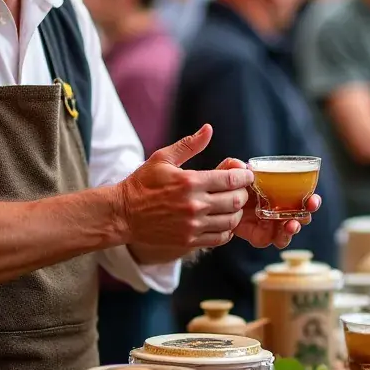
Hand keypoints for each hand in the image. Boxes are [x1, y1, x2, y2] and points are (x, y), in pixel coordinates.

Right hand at [118, 125, 252, 257]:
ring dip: (237, 212)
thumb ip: (189, 145)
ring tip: (233, 205)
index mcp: (189, 181)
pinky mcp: (189, 240)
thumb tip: (208, 129)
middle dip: (243, 193)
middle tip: (241, 189)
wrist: (123, 214)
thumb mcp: (162, 158)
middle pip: (235, 201)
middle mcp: (194, 205)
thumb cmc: (142, 184)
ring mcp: (192, 225)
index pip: (230, 180)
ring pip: (230, 221)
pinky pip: (219, 238)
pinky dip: (227, 230)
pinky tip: (223, 221)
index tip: (247, 174)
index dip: (244, 176)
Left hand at [217, 157, 321, 249]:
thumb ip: (233, 167)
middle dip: (305, 216)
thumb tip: (243, 166)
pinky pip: (266, 239)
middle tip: (305, 215)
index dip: (311, 200)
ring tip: (291, 226)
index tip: (313, 200)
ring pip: (286, 231)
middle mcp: (276, 209)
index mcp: (277, 192)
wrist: (209, 202)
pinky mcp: (256, 234)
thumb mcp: (228, 172)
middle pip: (298, 216)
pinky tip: (272, 232)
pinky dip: (271, 236)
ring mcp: (267, 223)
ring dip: (291, 229)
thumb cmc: (223, 184)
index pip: (300, 197)